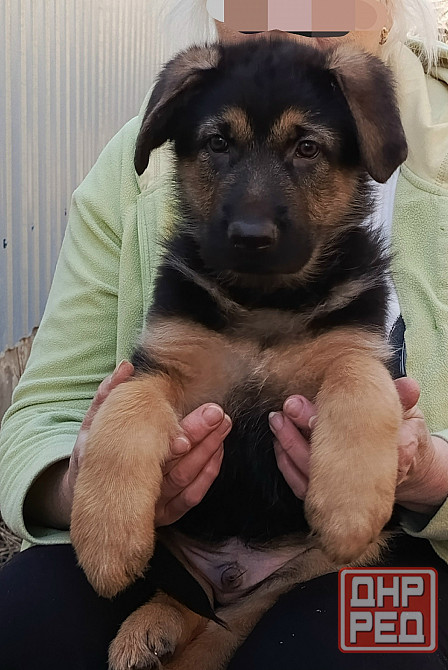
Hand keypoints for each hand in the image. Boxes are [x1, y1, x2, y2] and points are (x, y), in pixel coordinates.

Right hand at [63, 361, 229, 526]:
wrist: (85, 499)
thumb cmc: (93, 455)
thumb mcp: (92, 425)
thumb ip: (107, 394)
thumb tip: (126, 367)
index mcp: (116, 464)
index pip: (149, 453)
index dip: (171, 439)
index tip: (187, 429)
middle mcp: (135, 488)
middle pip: (174, 465)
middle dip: (197, 436)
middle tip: (215, 414)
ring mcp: (151, 504)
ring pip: (186, 479)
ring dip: (208, 450)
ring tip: (222, 423)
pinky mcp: (166, 514)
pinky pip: (192, 496)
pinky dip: (208, 472)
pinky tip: (218, 449)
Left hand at [270, 377, 447, 515]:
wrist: (408, 469)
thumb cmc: (403, 436)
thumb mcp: (409, 415)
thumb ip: (405, 399)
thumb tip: (408, 385)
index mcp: (394, 458)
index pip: (363, 445)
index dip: (340, 426)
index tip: (319, 407)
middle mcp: (368, 480)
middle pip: (331, 462)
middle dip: (306, 431)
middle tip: (290, 405)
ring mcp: (346, 493)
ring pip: (312, 477)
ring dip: (290, 445)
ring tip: (278, 418)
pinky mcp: (328, 498)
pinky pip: (302, 487)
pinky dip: (286, 464)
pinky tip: (277, 440)